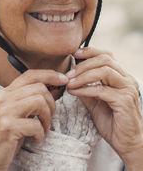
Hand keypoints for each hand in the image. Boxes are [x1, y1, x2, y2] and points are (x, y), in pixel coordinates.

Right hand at [0, 69, 67, 170]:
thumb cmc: (6, 135)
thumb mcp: (15, 111)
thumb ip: (27, 98)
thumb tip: (52, 85)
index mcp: (6, 92)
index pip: (30, 74)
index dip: (49, 74)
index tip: (63, 79)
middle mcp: (4, 98)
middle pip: (39, 87)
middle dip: (51, 102)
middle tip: (49, 117)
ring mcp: (4, 111)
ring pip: (39, 101)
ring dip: (47, 117)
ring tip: (44, 127)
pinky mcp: (7, 127)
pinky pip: (35, 124)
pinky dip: (41, 133)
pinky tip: (37, 138)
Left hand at [66, 47, 142, 166]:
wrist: (127, 144)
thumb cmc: (112, 122)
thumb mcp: (95, 102)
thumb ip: (86, 88)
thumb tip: (70, 78)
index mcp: (122, 76)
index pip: (107, 56)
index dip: (91, 52)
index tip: (75, 54)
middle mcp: (127, 79)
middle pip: (105, 60)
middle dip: (84, 64)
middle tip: (68, 73)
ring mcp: (127, 89)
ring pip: (104, 71)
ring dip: (83, 75)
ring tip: (69, 82)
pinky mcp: (124, 101)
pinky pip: (101, 90)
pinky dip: (85, 89)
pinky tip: (74, 92)